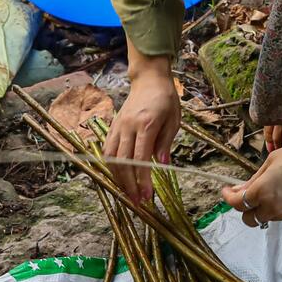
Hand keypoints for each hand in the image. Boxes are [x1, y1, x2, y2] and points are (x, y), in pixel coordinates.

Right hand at [107, 58, 179, 204]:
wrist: (149, 79)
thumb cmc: (165, 99)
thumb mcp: (173, 121)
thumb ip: (166, 144)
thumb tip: (162, 166)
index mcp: (146, 125)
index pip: (141, 159)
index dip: (142, 181)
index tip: (146, 197)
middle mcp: (128, 126)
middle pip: (122, 162)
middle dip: (128, 185)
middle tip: (136, 202)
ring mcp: (118, 126)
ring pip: (111, 158)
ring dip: (117, 178)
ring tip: (126, 193)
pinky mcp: (113, 126)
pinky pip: (107, 149)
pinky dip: (111, 166)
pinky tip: (118, 177)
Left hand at [221, 135, 281, 227]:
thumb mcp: (273, 160)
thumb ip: (255, 178)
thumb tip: (240, 189)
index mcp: (262, 190)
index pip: (237, 203)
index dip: (228, 197)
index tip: (227, 191)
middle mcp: (273, 206)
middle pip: (250, 218)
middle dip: (246, 208)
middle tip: (249, 194)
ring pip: (268, 217)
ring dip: (264, 207)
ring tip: (273, 188)